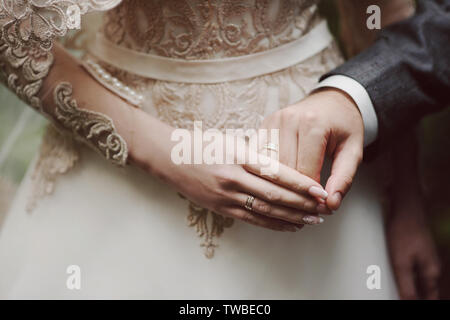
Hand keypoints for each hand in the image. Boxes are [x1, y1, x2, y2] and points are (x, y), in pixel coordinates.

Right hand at [133, 125, 328, 231]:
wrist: (170, 157)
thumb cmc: (203, 144)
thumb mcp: (232, 142)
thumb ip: (256, 155)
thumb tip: (285, 170)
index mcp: (239, 155)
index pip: (277, 172)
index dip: (300, 183)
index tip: (320, 189)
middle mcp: (233, 177)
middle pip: (275, 194)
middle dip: (302, 204)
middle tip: (323, 209)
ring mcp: (226, 195)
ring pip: (265, 209)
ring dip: (291, 217)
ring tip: (312, 220)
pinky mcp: (220, 207)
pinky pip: (251, 219)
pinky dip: (272, 224)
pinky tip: (288, 226)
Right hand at [259, 88, 363, 210]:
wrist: (331, 100)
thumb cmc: (343, 125)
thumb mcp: (353, 150)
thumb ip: (343, 177)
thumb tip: (331, 204)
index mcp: (312, 124)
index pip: (304, 172)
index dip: (310, 195)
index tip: (318, 208)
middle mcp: (287, 120)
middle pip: (282, 171)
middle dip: (293, 194)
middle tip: (306, 210)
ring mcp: (272, 122)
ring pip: (267, 167)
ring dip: (277, 187)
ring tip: (292, 201)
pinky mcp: (262, 127)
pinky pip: (259, 159)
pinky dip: (267, 175)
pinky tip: (277, 186)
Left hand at [386, 204, 440, 299]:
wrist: (405, 206)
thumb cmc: (404, 230)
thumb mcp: (401, 261)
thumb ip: (406, 284)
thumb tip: (408, 301)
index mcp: (431, 272)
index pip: (429, 298)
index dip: (417, 302)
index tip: (405, 301)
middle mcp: (431, 266)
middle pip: (425, 290)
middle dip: (412, 295)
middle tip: (399, 296)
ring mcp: (424, 258)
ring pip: (418, 280)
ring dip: (408, 286)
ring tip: (398, 291)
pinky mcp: (416, 251)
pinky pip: (412, 269)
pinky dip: (404, 275)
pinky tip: (395, 274)